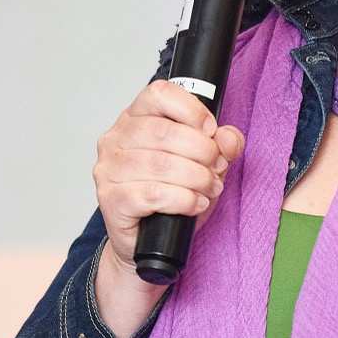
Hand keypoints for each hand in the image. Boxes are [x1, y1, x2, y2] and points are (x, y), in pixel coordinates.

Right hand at [90, 80, 244, 337]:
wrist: (147, 243)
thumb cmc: (170, 197)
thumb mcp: (204, 166)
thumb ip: (221, 146)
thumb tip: (229, 138)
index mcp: (134, 118)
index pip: (158, 94)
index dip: (191, 109)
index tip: (211, 130)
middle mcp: (115, 139)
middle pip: (163, 132)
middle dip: (202, 151)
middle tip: (217, 167)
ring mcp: (108, 170)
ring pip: (159, 164)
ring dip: (196, 177)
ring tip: (210, 188)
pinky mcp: (110, 200)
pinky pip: (152, 194)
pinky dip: (182, 199)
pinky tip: (195, 203)